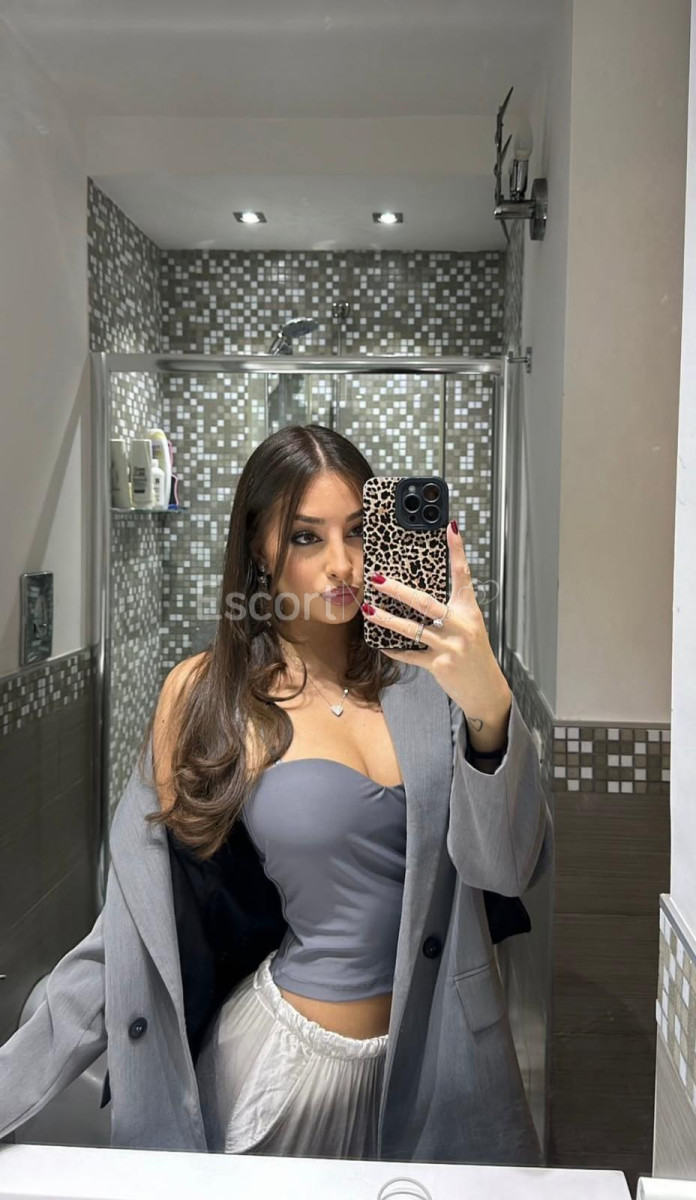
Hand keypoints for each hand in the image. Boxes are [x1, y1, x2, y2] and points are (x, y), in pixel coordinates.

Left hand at [362, 520, 511, 749]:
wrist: (486, 689)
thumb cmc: (474, 654)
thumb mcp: (469, 627)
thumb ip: (450, 611)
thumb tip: (420, 594)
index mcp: (469, 611)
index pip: (463, 575)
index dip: (457, 550)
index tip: (449, 527)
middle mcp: (461, 625)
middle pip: (426, 603)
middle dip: (398, 590)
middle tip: (377, 579)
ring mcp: (450, 646)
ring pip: (413, 629)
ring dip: (387, 619)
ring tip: (369, 610)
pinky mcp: (440, 665)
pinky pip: (411, 655)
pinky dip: (395, 650)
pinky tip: (380, 644)